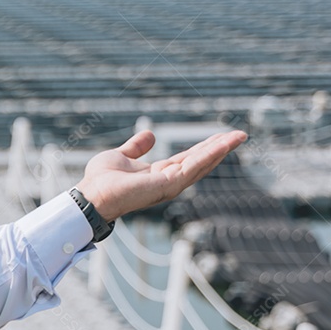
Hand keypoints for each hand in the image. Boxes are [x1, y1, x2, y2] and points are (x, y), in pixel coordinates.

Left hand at [74, 129, 247, 221]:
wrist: (91, 195)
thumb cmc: (101, 180)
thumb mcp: (121, 156)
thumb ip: (136, 148)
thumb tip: (150, 134)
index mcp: (160, 173)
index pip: (188, 158)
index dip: (205, 147)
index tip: (221, 136)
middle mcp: (169, 180)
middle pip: (201, 161)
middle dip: (220, 148)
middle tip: (240, 135)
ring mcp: (170, 184)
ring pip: (202, 163)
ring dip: (220, 150)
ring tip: (238, 137)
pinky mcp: (168, 185)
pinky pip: (193, 167)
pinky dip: (209, 156)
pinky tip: (222, 145)